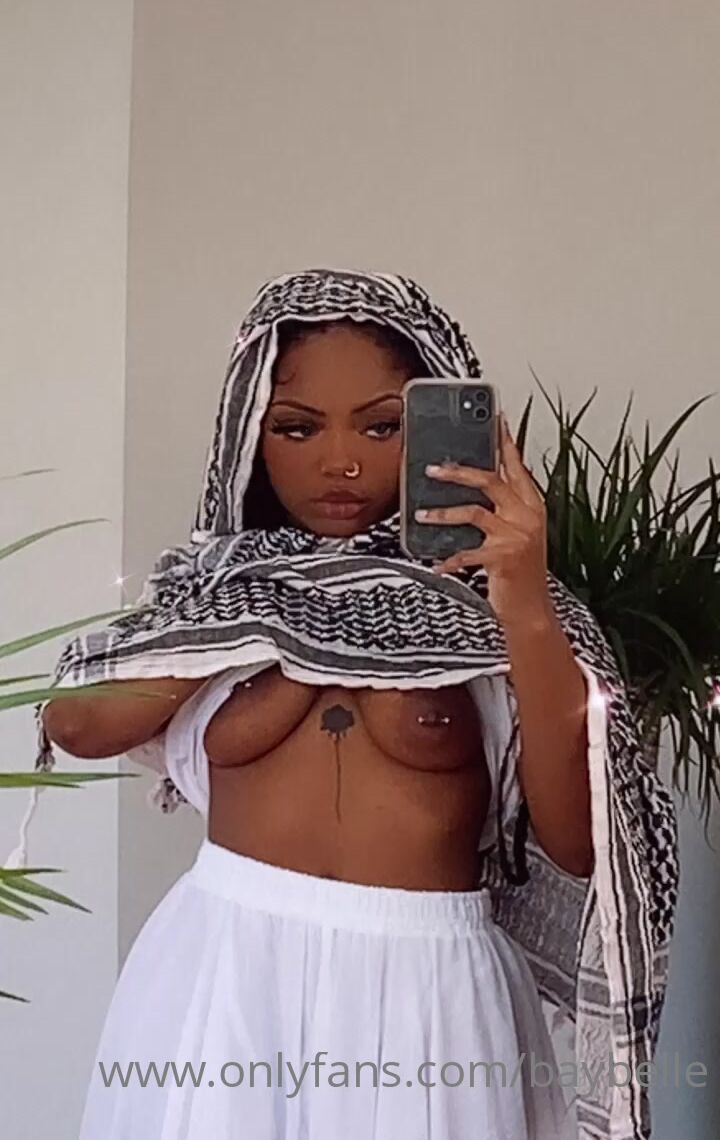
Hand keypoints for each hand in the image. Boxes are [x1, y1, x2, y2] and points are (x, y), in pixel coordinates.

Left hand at [414, 413, 553, 628]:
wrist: (531, 610)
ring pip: (473, 512)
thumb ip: (503, 508)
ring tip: (420, 516)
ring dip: (442, 513)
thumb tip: (472, 483)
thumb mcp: (517, 534)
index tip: (494, 420)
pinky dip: (448, 559)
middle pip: (491, 480)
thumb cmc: (520, 572)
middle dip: (459, 471)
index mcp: (533, 506)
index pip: (517, 466)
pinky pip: (466, 552)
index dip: (505, 442)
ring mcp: (516, 537)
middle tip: (434, 468)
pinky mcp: (503, 558)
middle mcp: (527, 516)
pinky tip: (436, 564)